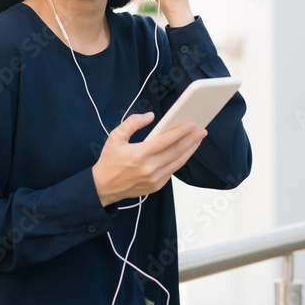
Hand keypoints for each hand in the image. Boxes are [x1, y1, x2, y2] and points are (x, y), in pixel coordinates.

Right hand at [91, 111, 206, 206]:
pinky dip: (180, 160)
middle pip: (176, 151)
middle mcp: (149, 168)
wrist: (102, 187)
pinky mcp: (155, 186)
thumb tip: (150, 116)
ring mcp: (154, 179)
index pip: (165, 140)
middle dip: (191, 139)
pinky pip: (172, 171)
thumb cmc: (109, 161)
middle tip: (202, 130)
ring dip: (190, 150)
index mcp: (138, 154)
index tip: (192, 123)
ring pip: (178, 162)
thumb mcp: (115, 137)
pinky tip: (185, 152)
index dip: (181, 131)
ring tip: (198, 139)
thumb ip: (132, 123)